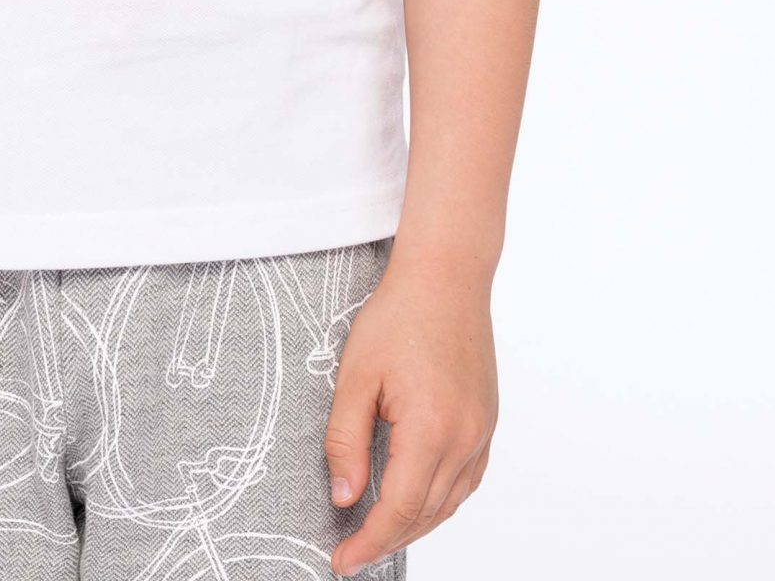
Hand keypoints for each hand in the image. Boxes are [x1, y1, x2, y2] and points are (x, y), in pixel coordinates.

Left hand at [324, 251, 498, 575]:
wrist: (446, 277)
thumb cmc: (399, 316)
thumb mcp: (355, 375)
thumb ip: (345, 440)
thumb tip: (344, 497)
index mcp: (431, 430)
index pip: (398, 511)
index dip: (368, 543)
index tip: (342, 562)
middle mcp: (465, 439)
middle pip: (424, 515)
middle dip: (386, 540)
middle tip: (351, 553)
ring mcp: (482, 433)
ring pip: (448, 504)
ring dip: (413, 526)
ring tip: (377, 533)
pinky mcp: (487, 423)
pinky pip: (465, 482)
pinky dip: (438, 501)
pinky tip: (416, 500)